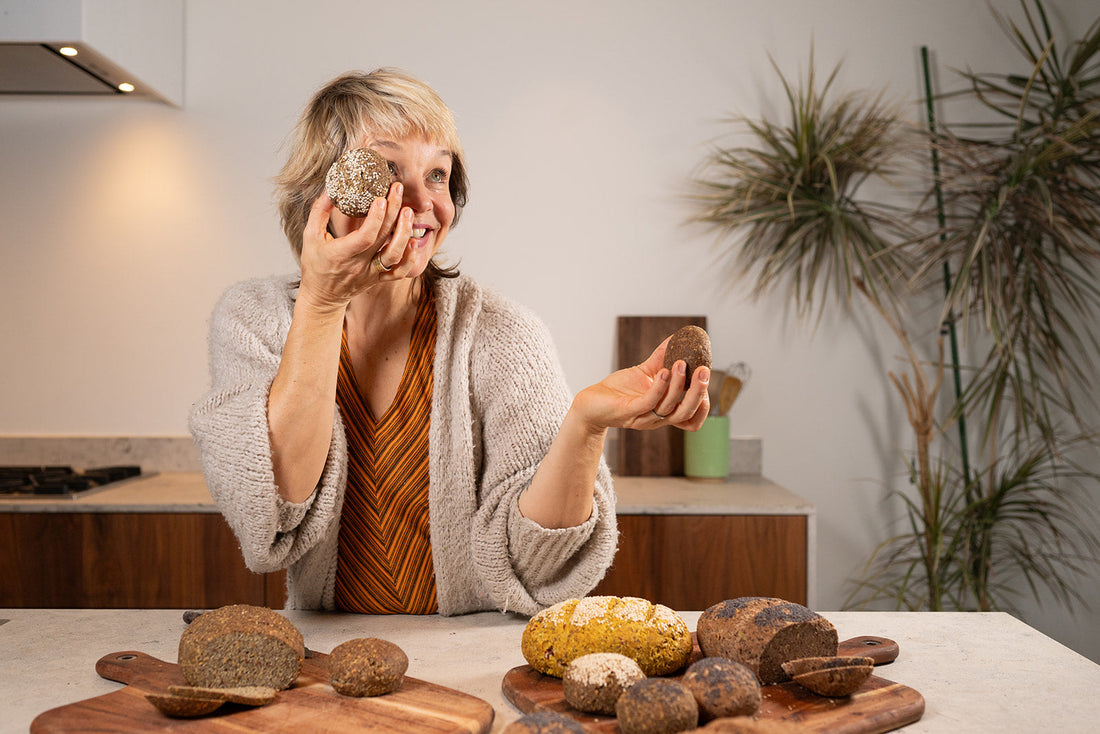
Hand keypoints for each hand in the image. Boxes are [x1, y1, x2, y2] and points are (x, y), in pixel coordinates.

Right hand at [296, 183, 412, 310]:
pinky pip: (399, 273)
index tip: (380, 198)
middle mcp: (359, 264)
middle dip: (393, 211)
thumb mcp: (310, 237)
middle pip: (382, 238)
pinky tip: (412, 241)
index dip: (375, 218)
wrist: (322, 297)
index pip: (364, 237)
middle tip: (397, 190)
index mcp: (341, 254)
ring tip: (407, 212)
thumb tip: (331, 190)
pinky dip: (409, 259)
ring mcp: (371, 273)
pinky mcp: (379, 279)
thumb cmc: (315, 265)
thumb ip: (319, 212)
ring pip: (394, 256)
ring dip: (404, 233)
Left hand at [574, 337, 710, 432]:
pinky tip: (663, 371)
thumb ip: (662, 359)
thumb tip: (677, 338)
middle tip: (704, 370)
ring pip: (670, 406)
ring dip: (678, 384)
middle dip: (699, 391)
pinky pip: (649, 401)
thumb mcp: (645, 373)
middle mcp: (658, 419)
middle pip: (687, 412)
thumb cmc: (619, 390)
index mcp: (665, 413)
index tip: (707, 380)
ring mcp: (644, 417)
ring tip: (681, 363)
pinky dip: (659, 386)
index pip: (692, 419)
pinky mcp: (630, 411)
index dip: (704, 404)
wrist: (591, 402)